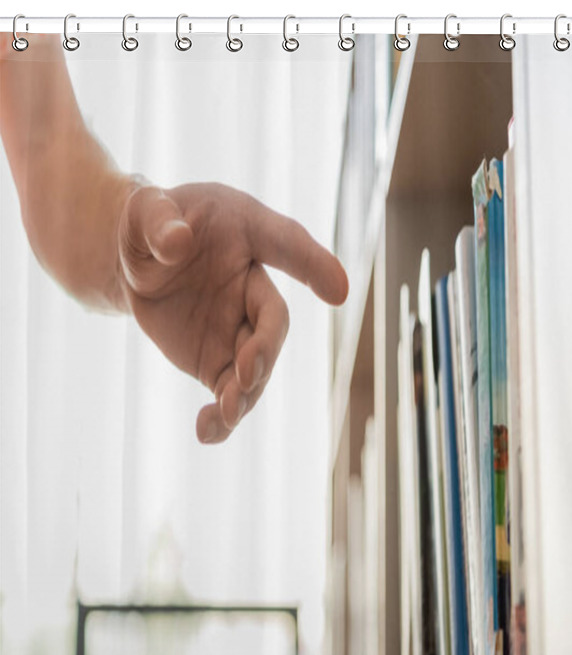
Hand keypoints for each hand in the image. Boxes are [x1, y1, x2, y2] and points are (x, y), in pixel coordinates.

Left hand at [116, 181, 347, 443]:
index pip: (287, 244)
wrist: (136, 262)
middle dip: (266, 347)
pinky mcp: (217, 361)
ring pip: (257, 366)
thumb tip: (174, 244)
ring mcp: (238, 328)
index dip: (314, 265)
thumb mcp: (143, 209)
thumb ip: (157, 219)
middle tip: (246, 371)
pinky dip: (223, 417)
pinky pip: (229, 393)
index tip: (338, 291)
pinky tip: (207, 432)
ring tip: (225, 413)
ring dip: (247, 392)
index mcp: (247, 234)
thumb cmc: (151, 224)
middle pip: (274, 320)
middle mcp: (252, 286)